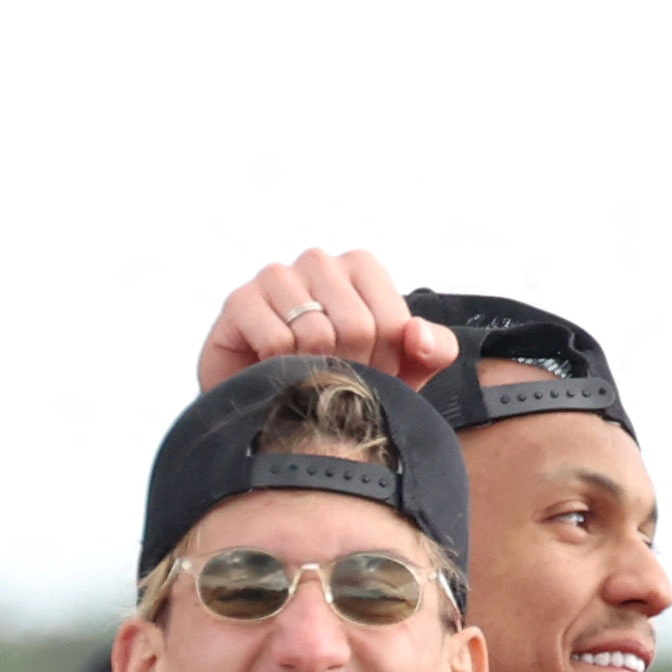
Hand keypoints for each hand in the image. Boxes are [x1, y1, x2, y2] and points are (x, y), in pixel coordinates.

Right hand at [196, 248, 449, 390]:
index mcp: (361, 267)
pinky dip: (280, 370)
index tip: (368, 373)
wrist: (272, 410)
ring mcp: (277, 276)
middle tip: (331, 380)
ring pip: (318, 335)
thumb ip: (432, 350)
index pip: (394, 322)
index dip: (386, 363)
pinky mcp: (240, 300)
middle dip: (351, 369)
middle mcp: (319, 261)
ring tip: (302, 376)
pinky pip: (278, 342)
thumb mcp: (400, 371)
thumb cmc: (337, 381)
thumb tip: (417, 334)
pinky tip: (273, 371)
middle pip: (358, 327)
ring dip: (314, 372)